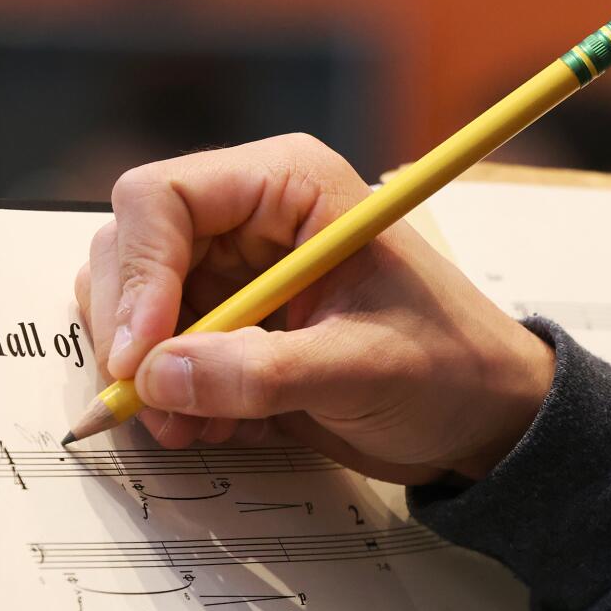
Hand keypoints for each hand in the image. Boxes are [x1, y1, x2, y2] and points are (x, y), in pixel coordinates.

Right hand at [74, 134, 554, 483]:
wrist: (482, 413)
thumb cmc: (450, 367)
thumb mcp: (364, 368)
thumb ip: (264, 372)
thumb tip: (160, 375)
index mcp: (291, 185)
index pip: (163, 198)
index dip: (138, 274)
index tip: (142, 356)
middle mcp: (251, 216)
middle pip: (129, 251)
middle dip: (131, 335)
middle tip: (156, 408)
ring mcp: (234, 270)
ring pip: (130, 306)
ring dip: (148, 374)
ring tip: (197, 425)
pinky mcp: (229, 323)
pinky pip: (158, 351)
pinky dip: (169, 395)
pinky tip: (217, 426)